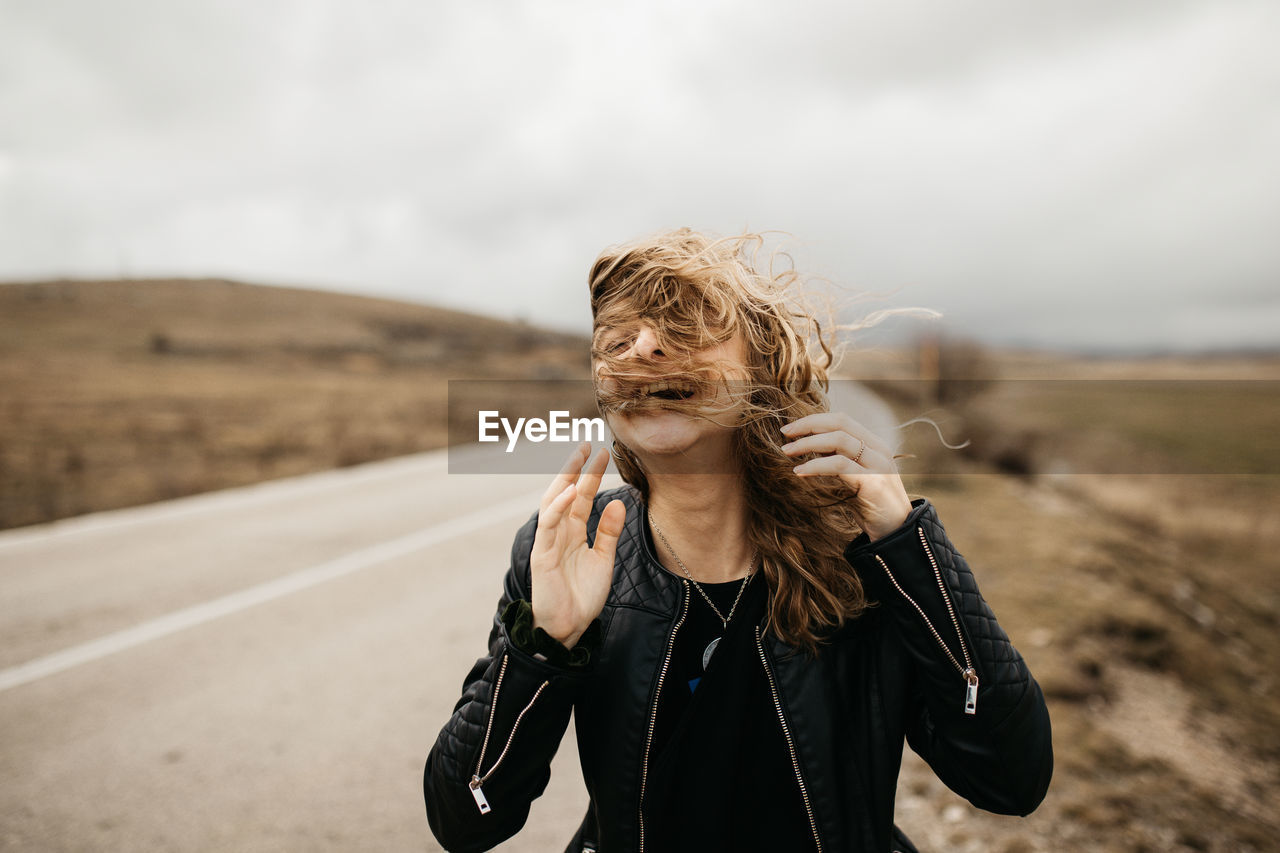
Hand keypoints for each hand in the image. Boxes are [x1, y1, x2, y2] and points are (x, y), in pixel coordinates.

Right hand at [530, 443, 625, 648]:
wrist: (568, 628)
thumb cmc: (582, 596)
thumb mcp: (603, 560)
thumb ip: (608, 532)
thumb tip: (617, 503)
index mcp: (573, 532)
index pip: (581, 496)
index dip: (591, 475)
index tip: (603, 453)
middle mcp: (559, 532)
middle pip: (565, 492)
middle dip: (575, 468)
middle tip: (588, 444)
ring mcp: (549, 542)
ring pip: (553, 502)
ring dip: (565, 478)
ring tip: (579, 458)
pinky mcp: (543, 554)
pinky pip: (549, 525)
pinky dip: (559, 506)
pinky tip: (572, 491)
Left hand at [780, 413, 912, 541]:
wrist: (897, 534)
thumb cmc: (871, 506)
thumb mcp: (855, 477)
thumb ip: (839, 460)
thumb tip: (808, 448)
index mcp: (874, 445)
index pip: (841, 420)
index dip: (814, 420)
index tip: (791, 429)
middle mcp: (878, 450)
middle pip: (839, 424)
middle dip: (808, 425)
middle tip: (784, 434)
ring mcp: (878, 465)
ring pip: (838, 440)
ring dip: (808, 444)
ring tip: (787, 452)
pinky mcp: (873, 483)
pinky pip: (839, 466)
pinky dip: (816, 465)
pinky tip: (800, 472)